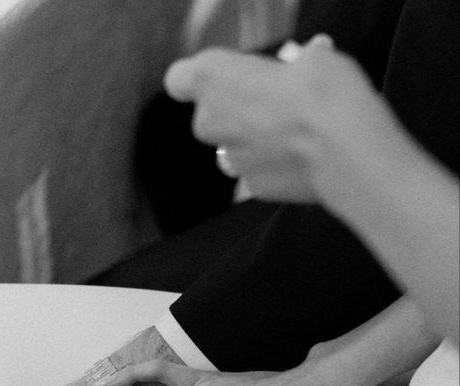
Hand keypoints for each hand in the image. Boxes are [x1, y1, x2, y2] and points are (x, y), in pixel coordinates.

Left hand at [164, 37, 375, 202]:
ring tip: (290, 133)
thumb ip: (294, 64)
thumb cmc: (326, 93)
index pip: (179, 79)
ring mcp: (230, 159)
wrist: (346, 153)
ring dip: (252, 140)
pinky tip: (302, 158)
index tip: (223, 78)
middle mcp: (211, 121)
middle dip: (234, 111)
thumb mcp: (315, 58)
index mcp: (214, 78)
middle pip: (209, 116)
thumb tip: (304, 64)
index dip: (197, 79)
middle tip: (274, 101)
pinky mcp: (252, 187)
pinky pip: (256, 173)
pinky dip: (273, 167)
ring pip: (232, 147)